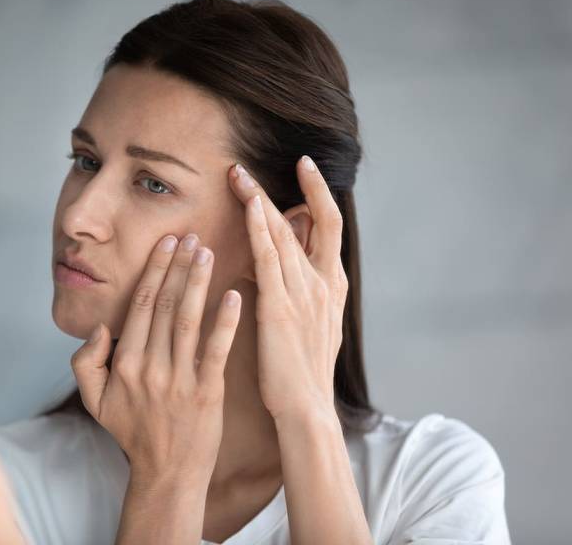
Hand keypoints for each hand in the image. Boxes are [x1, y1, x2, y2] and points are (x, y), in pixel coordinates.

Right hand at [70, 234, 241, 484]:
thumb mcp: (94, 401)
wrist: (167, 475)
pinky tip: (235, 295)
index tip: (166, 244)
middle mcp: (149, 367)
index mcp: (124, 364)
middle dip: (178, 266)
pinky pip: (217, 350)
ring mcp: (179, 380)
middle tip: (190, 235)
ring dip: (198, 282)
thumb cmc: (133, 434)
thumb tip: (100, 328)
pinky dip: (226, 321)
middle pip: (165, 304)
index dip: (154, 270)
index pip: (140, 305)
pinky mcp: (208, 392)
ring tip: (207, 252)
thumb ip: (85, 363)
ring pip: (189, 319)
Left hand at [229, 156, 347, 422]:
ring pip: (283, 233)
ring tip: (238, 174)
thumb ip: (301, 293)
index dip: (318, 193)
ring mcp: (303, 291)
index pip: (329, 226)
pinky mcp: (279, 305)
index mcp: (333, 286)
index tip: (305, 168)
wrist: (306, 408)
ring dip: (260, 199)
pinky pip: (269, 256)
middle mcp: (323, 281)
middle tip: (258, 164)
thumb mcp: (312, 326)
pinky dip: (259, 227)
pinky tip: (247, 205)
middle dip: (288, 186)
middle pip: (308, 219)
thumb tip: (278, 267)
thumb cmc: (303, 373)